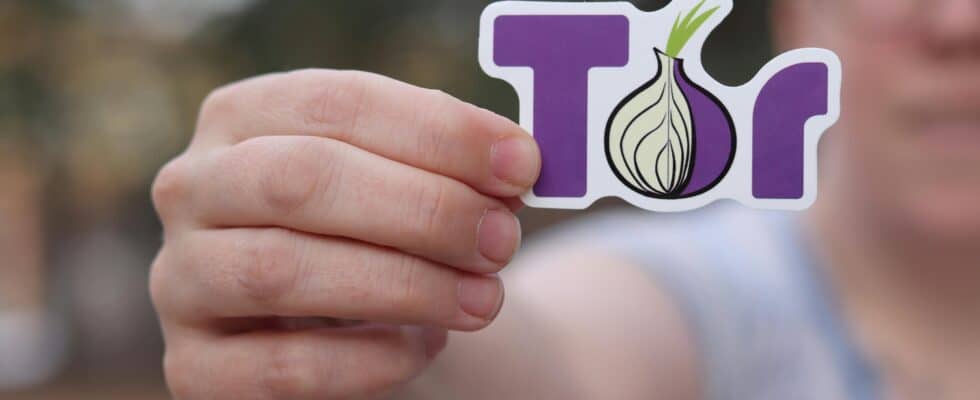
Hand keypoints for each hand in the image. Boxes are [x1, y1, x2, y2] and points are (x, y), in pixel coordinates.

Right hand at [149, 69, 539, 398]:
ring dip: (404, 285)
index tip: (521, 165)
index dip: (438, 133)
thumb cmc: (376, 235)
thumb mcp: (401, 183)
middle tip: (502, 240)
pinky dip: (370, 358)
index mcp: (244, 118)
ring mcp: (181, 279)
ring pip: (282, 269)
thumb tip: (513, 166)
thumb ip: (444, 167)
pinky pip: (283, 367)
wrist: (339, 326)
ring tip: (483, 299)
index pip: (338, 104)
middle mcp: (194, 188)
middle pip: (303, 180)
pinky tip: (425, 346)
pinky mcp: (194, 367)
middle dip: (422, 209)